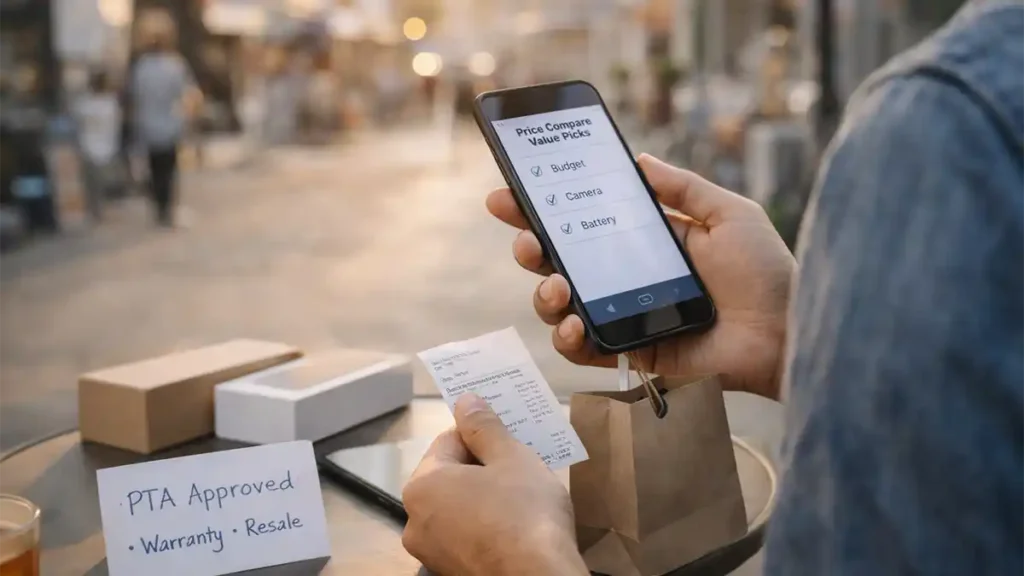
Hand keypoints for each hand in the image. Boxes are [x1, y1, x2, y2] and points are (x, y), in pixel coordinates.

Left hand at [403, 394, 587, 575]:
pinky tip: (515, 528)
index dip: (482, 434)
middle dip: (482, 467)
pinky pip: (466, 536)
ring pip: (458, 508)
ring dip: (484, 498)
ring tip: (522, 499)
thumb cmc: (524, 513)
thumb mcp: (511, 458)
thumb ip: (484, 427)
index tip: (510, 438)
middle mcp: (414, 520)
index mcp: (422, 485)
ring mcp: (431, 553)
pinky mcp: (451, 573)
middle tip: (520, 468)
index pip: (448, 440)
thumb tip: (465, 400)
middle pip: (450, 476)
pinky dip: (485, 527)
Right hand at [486, 154, 794, 398]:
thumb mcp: (729, 214)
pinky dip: (568, 339)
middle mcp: (626, 278)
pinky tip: (575, 324)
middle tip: (527, 240)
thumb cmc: (767, 274)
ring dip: (544, 295)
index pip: (582, 221)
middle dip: (530, 247)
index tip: (510, 193)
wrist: (787, 334)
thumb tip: (639, 161)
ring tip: (556, 286)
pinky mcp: (629, 353)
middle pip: (558, 262)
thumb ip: (683, 188)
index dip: (542, 208)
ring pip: (560, 307)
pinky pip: (581, 350)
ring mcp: (623, 316)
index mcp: (644, 242)